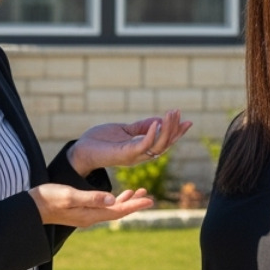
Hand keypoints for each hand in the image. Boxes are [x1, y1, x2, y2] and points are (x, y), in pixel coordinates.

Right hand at [29, 183, 152, 226]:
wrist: (32, 207)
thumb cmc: (49, 198)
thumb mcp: (70, 195)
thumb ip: (91, 197)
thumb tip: (112, 198)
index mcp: (90, 214)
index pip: (118, 211)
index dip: (135, 205)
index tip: (150, 200)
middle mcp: (91, 217)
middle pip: (118, 211)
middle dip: (134, 204)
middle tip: (149, 196)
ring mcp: (86, 214)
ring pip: (112, 209)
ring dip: (126, 201)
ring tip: (139, 192)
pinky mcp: (81, 210)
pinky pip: (103, 207)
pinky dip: (114, 200)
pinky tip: (117, 195)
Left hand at [69, 109, 192, 175]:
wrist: (81, 149)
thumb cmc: (100, 141)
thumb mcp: (124, 130)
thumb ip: (140, 127)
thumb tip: (158, 120)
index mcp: (141, 149)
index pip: (164, 142)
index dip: (177, 133)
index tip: (188, 121)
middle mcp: (140, 155)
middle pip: (165, 145)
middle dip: (174, 129)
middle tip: (178, 112)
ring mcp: (134, 156)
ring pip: (158, 146)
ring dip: (167, 130)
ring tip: (170, 113)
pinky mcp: (125, 154)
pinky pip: (143, 145)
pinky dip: (152, 134)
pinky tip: (156, 122)